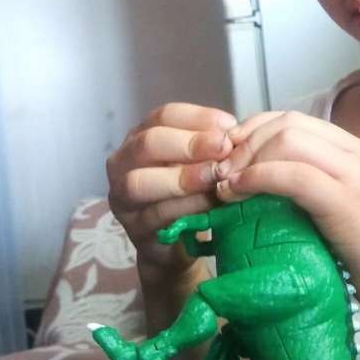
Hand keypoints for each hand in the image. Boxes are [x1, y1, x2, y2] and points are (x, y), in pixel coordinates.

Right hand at [107, 102, 236, 280]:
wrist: (179, 243)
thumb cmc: (192, 191)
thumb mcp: (200, 162)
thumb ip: (213, 147)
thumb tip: (237, 133)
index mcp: (141, 136)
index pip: (163, 116)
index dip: (197, 117)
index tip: (230, 125)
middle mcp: (123, 162)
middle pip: (148, 144)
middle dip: (189, 144)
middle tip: (224, 148)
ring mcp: (123, 197)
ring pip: (141, 182)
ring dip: (184, 177)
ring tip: (217, 176)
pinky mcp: (133, 229)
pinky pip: (155, 216)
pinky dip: (186, 207)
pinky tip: (212, 202)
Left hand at [214, 110, 359, 320]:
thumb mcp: (341, 210)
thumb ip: (310, 190)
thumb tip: (253, 189)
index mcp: (353, 150)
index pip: (292, 119)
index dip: (251, 133)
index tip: (227, 162)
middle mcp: (355, 153)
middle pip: (285, 123)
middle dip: (243, 144)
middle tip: (220, 176)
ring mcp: (355, 175)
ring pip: (287, 139)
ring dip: (246, 159)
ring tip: (226, 187)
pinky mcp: (348, 203)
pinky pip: (294, 174)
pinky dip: (258, 178)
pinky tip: (239, 194)